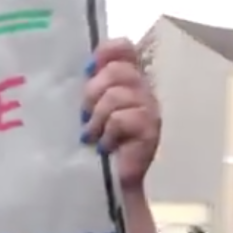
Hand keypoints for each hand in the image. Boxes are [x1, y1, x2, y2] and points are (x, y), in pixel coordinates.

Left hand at [81, 38, 160, 190]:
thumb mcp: (89, 111)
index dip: (107, 52)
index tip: (87, 69)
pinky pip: (121, 119)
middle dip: (93, 93)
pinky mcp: (150, 130)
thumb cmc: (97, 144)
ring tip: (92, 136)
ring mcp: (149, 109)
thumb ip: (89, 88)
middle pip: (118, 71)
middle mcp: (142, 89)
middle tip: (85, 116)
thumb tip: (82, 69)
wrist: (113, 182)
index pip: (124, 49)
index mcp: (127, 80)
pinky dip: (107, 134)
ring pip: (117, 96)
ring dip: (97, 118)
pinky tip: (105, 147)